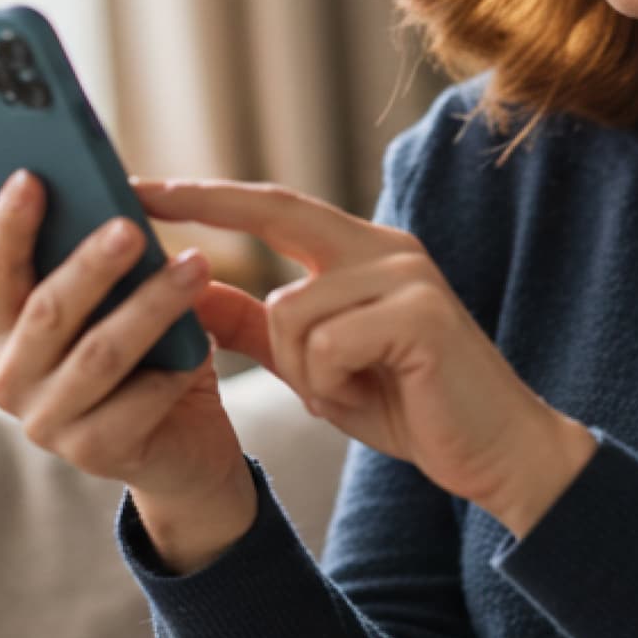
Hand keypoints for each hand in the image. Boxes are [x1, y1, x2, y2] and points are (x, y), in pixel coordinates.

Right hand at [0, 171, 247, 519]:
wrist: (182, 444)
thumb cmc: (145, 353)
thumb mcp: (114, 299)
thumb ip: (83, 251)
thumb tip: (59, 179)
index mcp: (2, 329)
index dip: (11, 225)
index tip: (33, 176)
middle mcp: (8, 378)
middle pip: (49, 309)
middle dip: (91, 265)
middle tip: (132, 227)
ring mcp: (46, 422)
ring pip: (100, 353)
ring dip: (152, 306)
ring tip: (197, 266)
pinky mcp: (94, 454)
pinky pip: (140, 402)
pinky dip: (177, 370)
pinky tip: (207, 345)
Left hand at [130, 177, 596, 529]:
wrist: (498, 452)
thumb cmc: (410, 406)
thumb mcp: (318, 366)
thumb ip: (260, 328)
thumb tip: (189, 293)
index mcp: (363, 252)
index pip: (275, 206)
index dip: (210, 194)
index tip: (143, 185)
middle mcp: (385, 247)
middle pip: (277, 211)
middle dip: (204, 202)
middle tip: (140, 195)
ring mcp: (406, 275)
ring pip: (289, 310)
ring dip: (302, 371)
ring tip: (348, 393)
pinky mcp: (419, 314)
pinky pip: (325, 345)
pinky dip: (329, 386)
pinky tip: (368, 398)